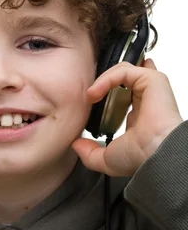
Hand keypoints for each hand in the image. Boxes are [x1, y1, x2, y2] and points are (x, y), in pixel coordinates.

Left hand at [71, 59, 183, 176]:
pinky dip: (107, 78)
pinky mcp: (152, 80)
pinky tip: (95, 92)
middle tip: (89, 94)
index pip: (125, 93)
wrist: (154, 154)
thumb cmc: (140, 157)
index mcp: (139, 115)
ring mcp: (150, 88)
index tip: (90, 97)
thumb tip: (76, 145)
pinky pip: (125, 70)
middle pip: (124, 76)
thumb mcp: (107, 159)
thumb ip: (90, 153)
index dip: (107, 89)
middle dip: (104, 79)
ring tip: (90, 94)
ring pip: (123, 69)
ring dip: (103, 79)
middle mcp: (146, 99)